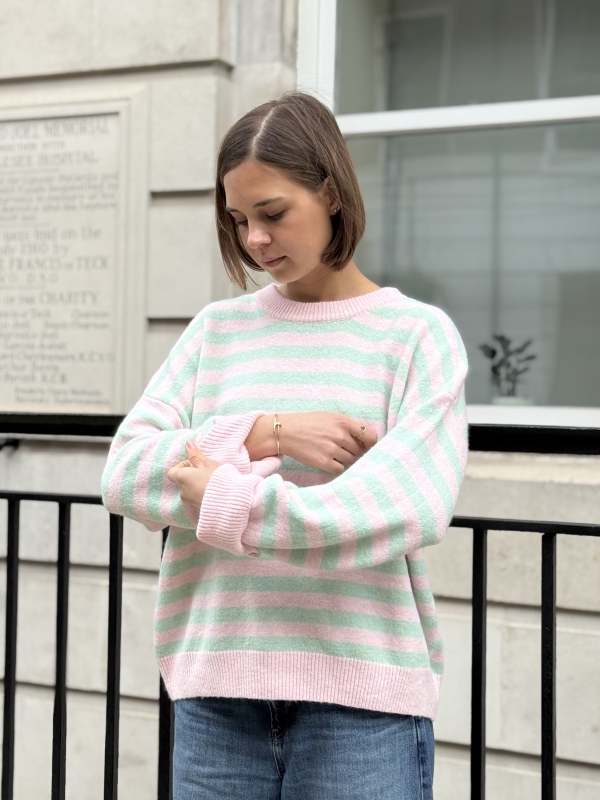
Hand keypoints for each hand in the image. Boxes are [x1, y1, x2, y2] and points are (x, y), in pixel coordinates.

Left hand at [167, 441, 221, 509]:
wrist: (228, 502)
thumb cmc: (217, 479)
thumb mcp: (207, 463)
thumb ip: (195, 454)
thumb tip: (187, 443)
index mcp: (182, 478)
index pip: (172, 472)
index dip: (182, 466)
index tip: (194, 464)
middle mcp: (182, 492)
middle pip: (182, 481)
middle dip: (192, 476)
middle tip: (206, 472)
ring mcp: (190, 502)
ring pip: (190, 490)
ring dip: (197, 485)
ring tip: (212, 482)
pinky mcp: (198, 509)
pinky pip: (197, 499)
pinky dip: (202, 494)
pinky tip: (214, 491)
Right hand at [246, 412, 376, 475]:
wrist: (285, 432)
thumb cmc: (308, 423)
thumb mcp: (329, 417)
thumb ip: (347, 426)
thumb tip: (365, 440)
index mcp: (343, 422)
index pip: (370, 436)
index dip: (370, 443)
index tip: (366, 446)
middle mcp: (340, 435)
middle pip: (359, 450)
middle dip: (354, 451)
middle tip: (342, 448)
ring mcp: (332, 449)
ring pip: (351, 460)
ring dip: (344, 459)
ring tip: (331, 453)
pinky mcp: (324, 462)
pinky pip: (340, 469)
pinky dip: (336, 467)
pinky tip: (327, 460)